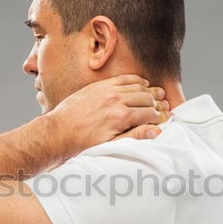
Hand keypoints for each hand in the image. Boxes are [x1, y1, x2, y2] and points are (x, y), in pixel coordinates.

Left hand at [46, 74, 171, 155]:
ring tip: (158, 95)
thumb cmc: (82, 143)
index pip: (150, 114)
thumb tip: (157, 131)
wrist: (58, 133)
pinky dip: (136, 80)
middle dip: (158, 104)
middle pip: (147, 98)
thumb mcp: (110, 145)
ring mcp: (107, 90)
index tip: (165, 119)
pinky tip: (142, 84)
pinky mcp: (100, 86)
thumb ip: (135, 136)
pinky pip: (124, 78)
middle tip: (165, 107)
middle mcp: (116, 100)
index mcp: (121, 117)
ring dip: (150, 91)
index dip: (160, 117)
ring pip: (138, 87)